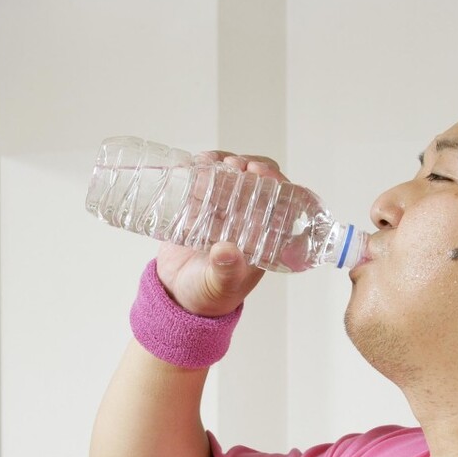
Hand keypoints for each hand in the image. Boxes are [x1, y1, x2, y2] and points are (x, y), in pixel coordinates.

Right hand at [155, 153, 286, 316]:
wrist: (177, 294)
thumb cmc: (209, 294)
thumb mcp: (220, 284)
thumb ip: (226, 270)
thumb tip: (227, 251)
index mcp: (263, 237)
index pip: (280, 203)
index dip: (276, 184)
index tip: (262, 174)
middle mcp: (247, 220)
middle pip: (258, 184)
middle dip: (249, 168)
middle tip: (235, 165)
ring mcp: (224, 211)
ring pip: (233, 177)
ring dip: (226, 164)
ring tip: (212, 162)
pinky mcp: (201, 206)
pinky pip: (207, 181)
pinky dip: (203, 168)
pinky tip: (197, 164)